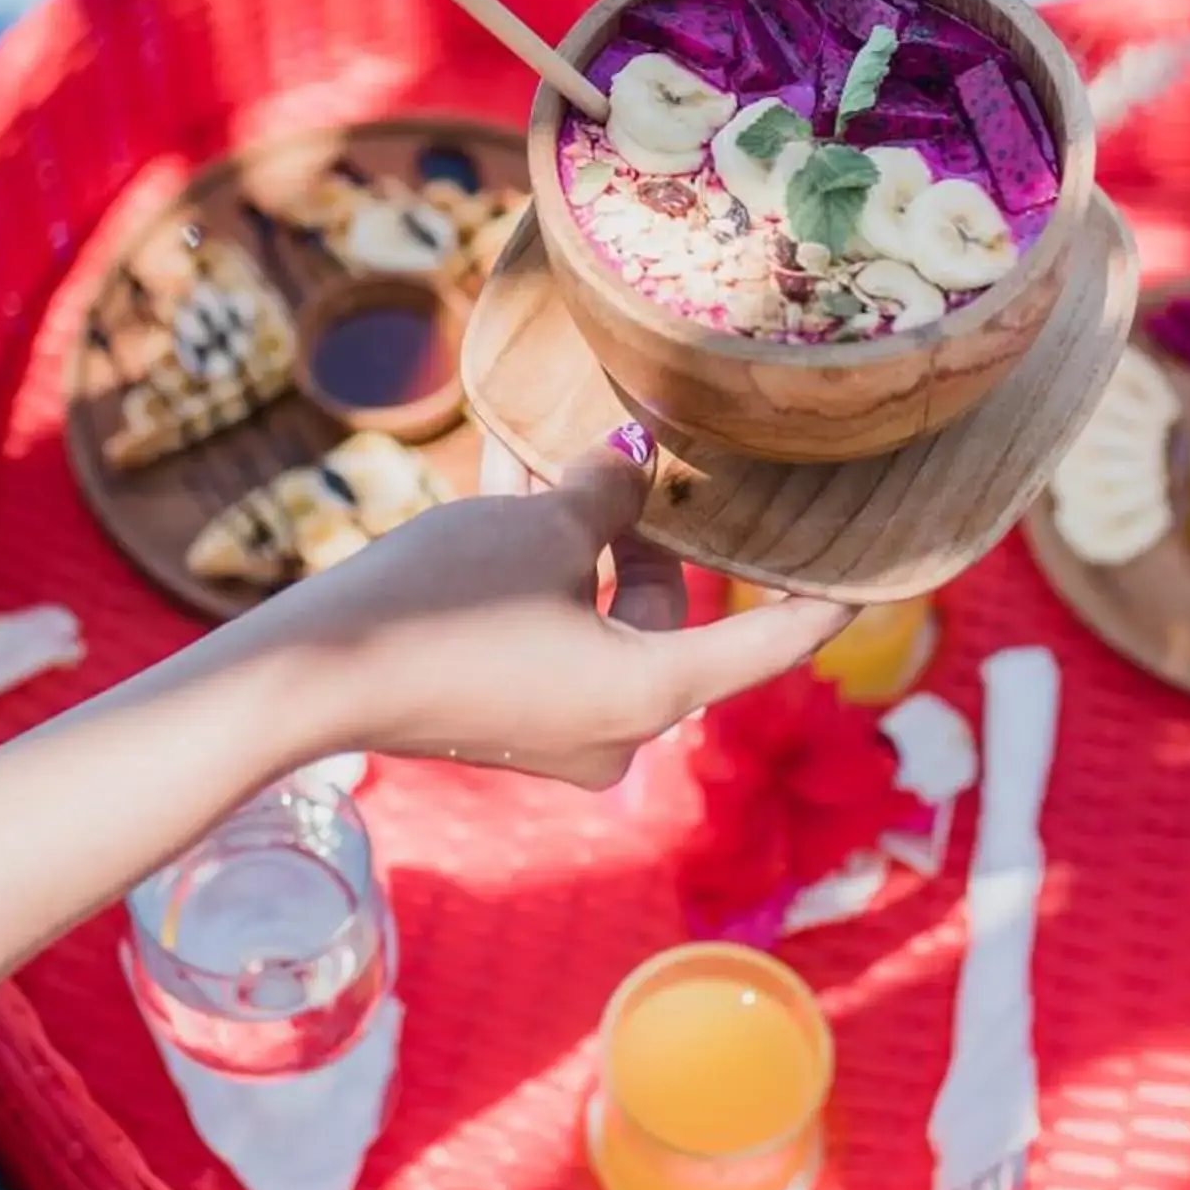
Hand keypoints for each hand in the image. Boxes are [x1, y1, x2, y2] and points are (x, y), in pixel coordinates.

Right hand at [269, 428, 854, 786]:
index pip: (770, 646)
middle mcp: (616, 730)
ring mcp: (554, 731)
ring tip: (557, 457)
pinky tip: (510, 486)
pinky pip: (544, 631)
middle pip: (669, 619)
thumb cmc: (444, 601)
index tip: (876, 576)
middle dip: (649, 536)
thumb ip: (605, 495)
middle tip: (630, 462)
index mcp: (652, 693)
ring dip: (583, 540)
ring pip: (598, 616)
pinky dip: (538, 573)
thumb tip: (627, 473)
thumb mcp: (540, 529)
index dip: (824, 603)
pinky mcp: (499, 715)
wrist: (312, 675)